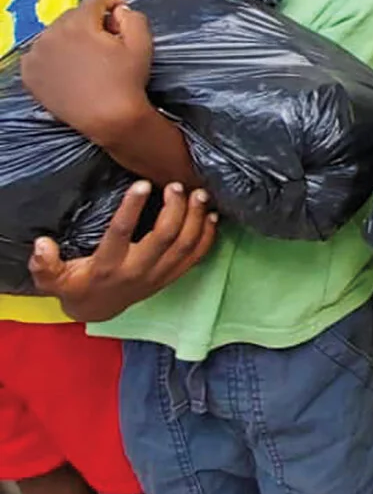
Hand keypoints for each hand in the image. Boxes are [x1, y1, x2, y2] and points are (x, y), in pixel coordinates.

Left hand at [20, 0, 153, 144]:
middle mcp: (52, 34)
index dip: (111, 2)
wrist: (107, 118)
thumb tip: (119, 10)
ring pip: (55, 33)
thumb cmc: (127, 81)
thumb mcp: (142, 44)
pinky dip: (53, 54)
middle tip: (106, 39)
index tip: (121, 12)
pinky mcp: (29, 72)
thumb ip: (133, 17)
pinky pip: (41, 53)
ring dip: (70, 37)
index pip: (94, 1)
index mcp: (79, 24)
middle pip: (73, 16)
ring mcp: (37, 54)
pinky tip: (68, 67)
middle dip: (90, 22)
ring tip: (86, 55)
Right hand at [30, 181, 216, 321]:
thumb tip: (41, 244)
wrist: (98, 309)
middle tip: (177, 185)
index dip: (132, 208)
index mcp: (109, 266)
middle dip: (176, 209)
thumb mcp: (53, 279)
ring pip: (186, 246)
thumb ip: (44, 264)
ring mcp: (159, 275)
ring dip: (196, 219)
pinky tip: (211, 216)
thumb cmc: (75, 286)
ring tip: (199, 194)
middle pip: (165, 237)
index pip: (121, 233)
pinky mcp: (172, 277)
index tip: (142, 184)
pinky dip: (207, 237)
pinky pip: (196, 257)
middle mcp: (138, 271)